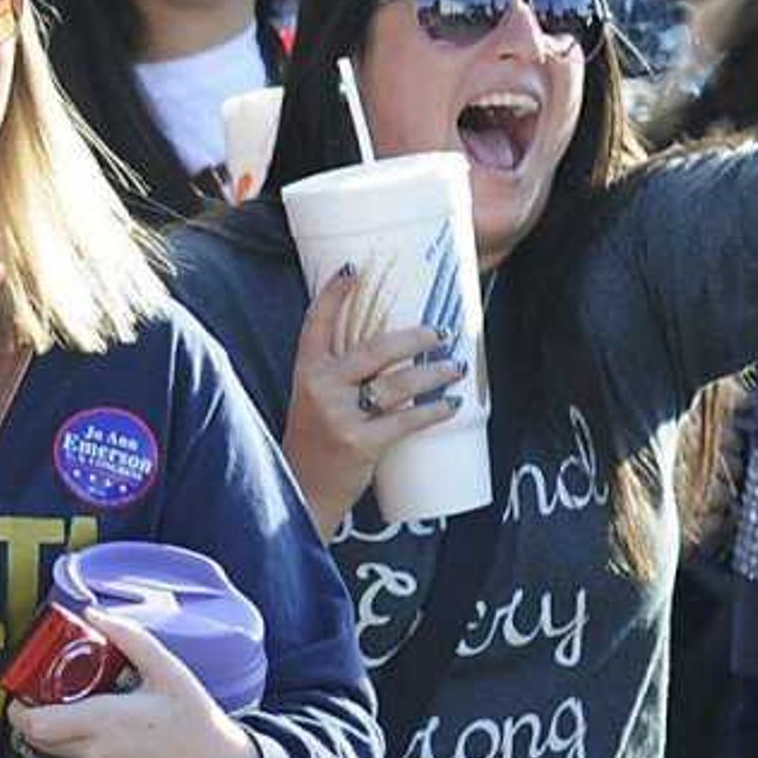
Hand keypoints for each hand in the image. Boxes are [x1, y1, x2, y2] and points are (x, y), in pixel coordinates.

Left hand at [6, 616, 262, 757]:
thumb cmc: (199, 725)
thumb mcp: (169, 672)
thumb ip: (128, 638)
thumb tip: (92, 615)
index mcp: (102, 724)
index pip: (33, 725)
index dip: (20, 711)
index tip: (23, 699)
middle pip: (44, 741)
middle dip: (51, 723)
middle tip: (70, 708)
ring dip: (77, 746)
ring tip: (113, 735)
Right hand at [279, 263, 461, 534]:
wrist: (302, 488)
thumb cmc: (317, 439)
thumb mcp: (316, 398)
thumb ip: (342, 373)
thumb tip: (394, 345)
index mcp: (305, 371)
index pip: (315, 323)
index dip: (334, 294)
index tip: (355, 269)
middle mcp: (319, 388)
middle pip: (373, 349)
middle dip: (414, 337)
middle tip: (441, 331)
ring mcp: (339, 416)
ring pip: (397, 383)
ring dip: (434, 372)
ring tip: (455, 367)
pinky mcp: (360, 443)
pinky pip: (407, 420)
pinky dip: (434, 411)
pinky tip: (452, 404)